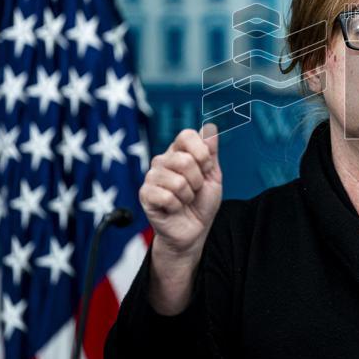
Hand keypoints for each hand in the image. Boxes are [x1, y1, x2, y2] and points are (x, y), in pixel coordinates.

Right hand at [140, 124, 222, 259]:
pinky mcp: (145, 194)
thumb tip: (210, 127)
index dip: (202, 153)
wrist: (193, 230)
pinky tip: (173, 208)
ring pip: (177, 181)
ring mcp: (151, 177)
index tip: (206, 168)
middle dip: (197, 180)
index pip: (187, 135)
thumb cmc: (201, 202)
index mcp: (179, 151)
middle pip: (185, 160)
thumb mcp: (213, 176)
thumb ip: (211, 152)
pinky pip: (166, 197)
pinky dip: (176, 206)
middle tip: (194, 189)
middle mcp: (162, 160)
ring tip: (184, 200)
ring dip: (187, 196)